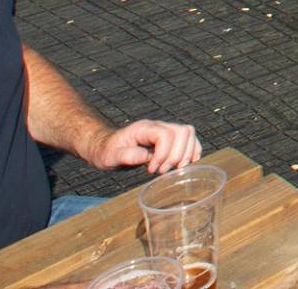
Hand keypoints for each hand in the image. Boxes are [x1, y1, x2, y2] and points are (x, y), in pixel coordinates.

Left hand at [87, 119, 201, 172]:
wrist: (106, 146)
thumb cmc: (107, 151)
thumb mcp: (110, 156)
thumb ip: (127, 155)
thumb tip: (147, 157)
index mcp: (144, 128)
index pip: (165, 134)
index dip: (163, 153)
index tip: (151, 169)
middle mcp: (157, 126)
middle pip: (183, 132)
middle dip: (176, 155)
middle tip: (162, 171)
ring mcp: (165, 130)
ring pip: (189, 133)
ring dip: (185, 154)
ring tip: (172, 169)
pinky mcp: (170, 139)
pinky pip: (189, 139)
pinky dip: (192, 151)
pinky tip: (184, 164)